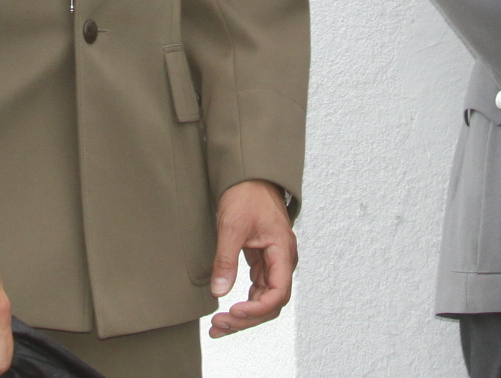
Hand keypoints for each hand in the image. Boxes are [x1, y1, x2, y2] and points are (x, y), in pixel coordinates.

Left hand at [208, 179, 294, 337]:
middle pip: (271, 302)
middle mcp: (282, 261)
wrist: (249, 176)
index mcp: (282, 251)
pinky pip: (256, 290)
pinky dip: (243, 303)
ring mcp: (273, 262)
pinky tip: (226, 313)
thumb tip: (220, 292)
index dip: (258, 308)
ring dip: (243, 316)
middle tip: (219, 325)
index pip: (278, 293)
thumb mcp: (232, 226)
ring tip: (218, 326)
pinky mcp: (262, 262)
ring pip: (263, 300)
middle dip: (247, 318)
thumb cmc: (246, 194)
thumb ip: (226, 259)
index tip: (234, 311)